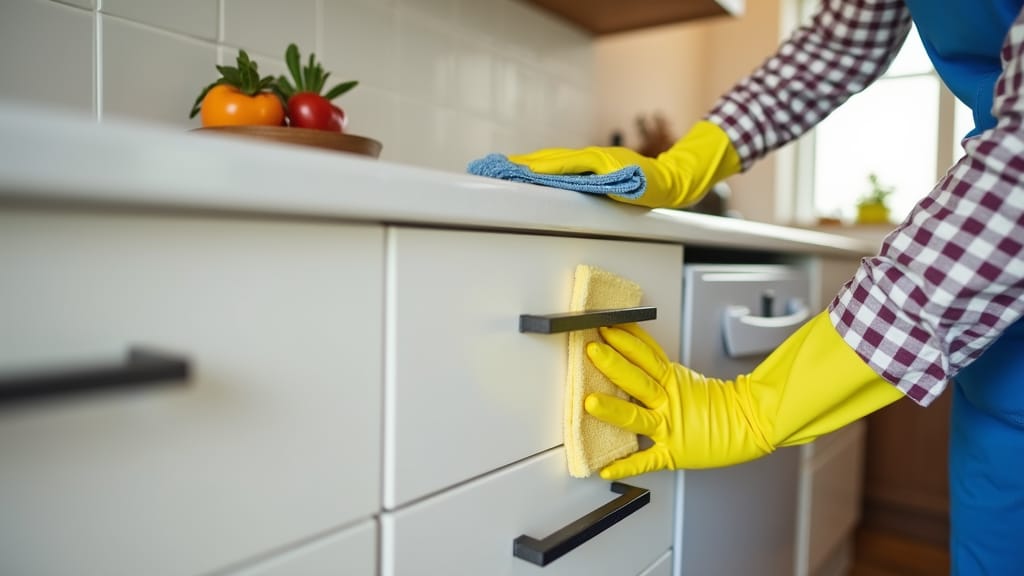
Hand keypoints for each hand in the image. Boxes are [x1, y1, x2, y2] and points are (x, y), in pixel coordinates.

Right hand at [508, 121, 740, 208]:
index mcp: (598, 161)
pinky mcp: (593, 166)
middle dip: (522, 165)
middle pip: (550, 159)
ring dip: (530, 165)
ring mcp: (592, 160)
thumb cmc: (655, 187)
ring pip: (554, 160)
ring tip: (506, 169)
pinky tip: (534, 172)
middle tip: (496, 168)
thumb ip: (608, 185)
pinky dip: (544, 167)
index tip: (511, 171)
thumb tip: (582, 180)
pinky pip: (563, 164)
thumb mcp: (634, 189)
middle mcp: (592, 157)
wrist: (674, 178)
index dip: (533, 169)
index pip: (558, 165)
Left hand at [584, 313, 903, 479]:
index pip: (646, 355)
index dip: (626, 339)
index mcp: (672, 380)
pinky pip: (647, 461)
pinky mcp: (673, 453)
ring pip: (637, 417)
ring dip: (614, 409)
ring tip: (590, 402)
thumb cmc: (717, 404)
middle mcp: (668, 401)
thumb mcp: (685, 378)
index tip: (606, 325)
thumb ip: (656, 368)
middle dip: (614, 364)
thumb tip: (630, 348)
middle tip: (592, 350)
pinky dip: (626, 466)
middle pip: (638, 379)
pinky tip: (605, 469)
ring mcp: (669, 427)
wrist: (750, 424)